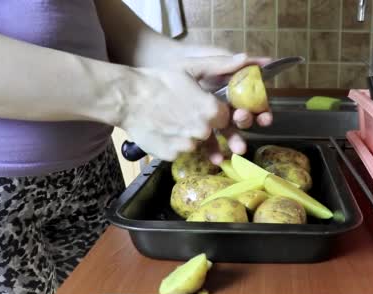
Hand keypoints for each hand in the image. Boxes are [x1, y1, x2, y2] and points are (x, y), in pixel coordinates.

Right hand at [118, 53, 271, 161]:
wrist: (127, 97)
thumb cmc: (160, 80)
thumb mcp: (191, 67)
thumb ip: (221, 65)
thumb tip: (245, 58)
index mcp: (211, 111)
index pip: (225, 119)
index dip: (215, 113)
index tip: (203, 107)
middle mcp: (202, 131)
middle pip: (210, 133)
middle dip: (200, 125)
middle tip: (183, 114)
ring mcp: (186, 146)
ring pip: (195, 144)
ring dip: (187, 136)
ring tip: (170, 121)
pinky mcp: (171, 155)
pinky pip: (178, 152)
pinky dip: (173, 144)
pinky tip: (162, 131)